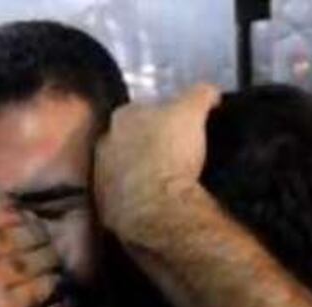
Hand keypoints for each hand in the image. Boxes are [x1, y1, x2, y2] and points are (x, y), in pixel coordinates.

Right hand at [0, 205, 60, 306]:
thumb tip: (12, 210)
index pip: (2, 212)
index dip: (24, 222)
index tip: (32, 231)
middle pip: (24, 232)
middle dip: (40, 242)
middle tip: (48, 253)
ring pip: (38, 257)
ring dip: (49, 264)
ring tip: (50, 270)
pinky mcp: (2, 306)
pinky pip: (42, 287)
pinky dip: (49, 289)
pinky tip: (48, 293)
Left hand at [94, 84, 220, 241]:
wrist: (156, 209)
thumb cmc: (171, 153)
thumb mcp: (192, 113)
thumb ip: (199, 96)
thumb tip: (209, 91)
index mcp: (122, 118)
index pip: (143, 109)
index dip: (163, 115)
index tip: (180, 127)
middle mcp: (105, 144)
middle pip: (129, 139)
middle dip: (147, 144)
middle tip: (174, 154)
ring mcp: (102, 178)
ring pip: (124, 169)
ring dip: (140, 173)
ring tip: (166, 181)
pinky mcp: (107, 207)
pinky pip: (124, 198)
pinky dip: (138, 199)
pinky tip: (157, 204)